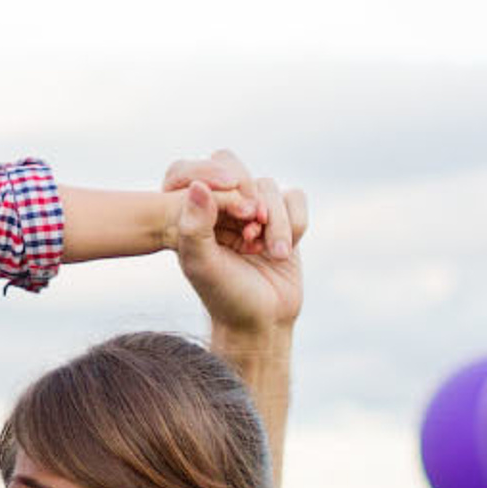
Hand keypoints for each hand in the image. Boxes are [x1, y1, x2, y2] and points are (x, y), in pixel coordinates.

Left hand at [164, 150, 304, 342]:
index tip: (233, 206)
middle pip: (232, 165)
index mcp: (192, 212)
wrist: (261, 321)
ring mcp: (254, 210)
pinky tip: (282, 252)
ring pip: (268, 186)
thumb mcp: (202, 265)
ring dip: (274, 221)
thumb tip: (197, 185)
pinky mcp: (284, 218)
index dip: (213, 177)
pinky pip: (295, 198)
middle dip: (247, 196)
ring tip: (269, 253)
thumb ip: (194, 226)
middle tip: (251, 227)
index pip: (195, 170)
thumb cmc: (224, 296)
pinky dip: (294, 223)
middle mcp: (221, 206)